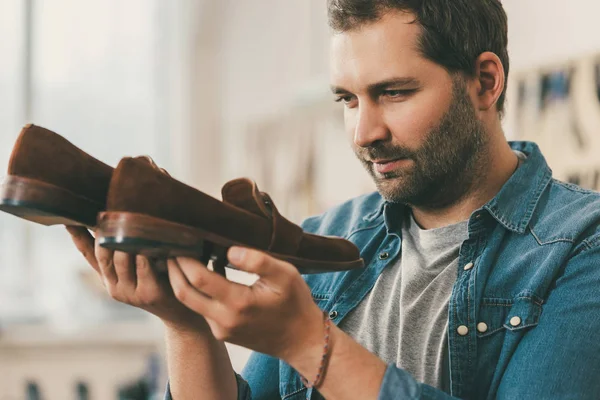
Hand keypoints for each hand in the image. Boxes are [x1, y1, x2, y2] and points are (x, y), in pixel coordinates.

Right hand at [66, 226, 208, 333]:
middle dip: (105, 232)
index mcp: (109, 278)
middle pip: (103, 253)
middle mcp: (114, 287)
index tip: (68, 220)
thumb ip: (128, 251)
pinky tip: (147, 239)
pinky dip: (144, 252)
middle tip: (108, 211)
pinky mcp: (149, 293)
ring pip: (120, 258)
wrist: (181, 313)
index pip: (88, 255)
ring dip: (124, 238)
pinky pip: (143, 266)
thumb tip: (122, 219)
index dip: (78, 238)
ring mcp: (130, 292)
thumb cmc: (161, 281)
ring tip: (128, 218)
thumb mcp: (140, 267)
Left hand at [167, 246, 324, 362]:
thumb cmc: (296, 303)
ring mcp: (221, 330)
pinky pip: (201, 309)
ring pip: (190, 303)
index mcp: (239, 304)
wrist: (302, 340)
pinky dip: (195, 291)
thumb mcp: (285, 275)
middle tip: (170, 246)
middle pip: (184, 293)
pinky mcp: (222, 333)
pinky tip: (200, 273)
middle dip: (173, 269)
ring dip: (181, 280)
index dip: (185, 259)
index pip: (199, 279)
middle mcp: (224, 321)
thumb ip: (258, 261)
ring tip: (181, 256)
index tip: (180, 240)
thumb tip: (228, 250)